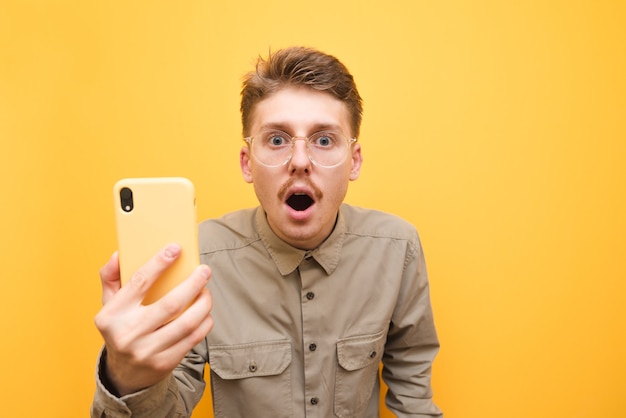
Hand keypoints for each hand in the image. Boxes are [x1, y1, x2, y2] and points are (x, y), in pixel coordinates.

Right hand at [94, 244, 212, 395]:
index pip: (139, 282)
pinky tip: (205, 312)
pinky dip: (204, 323)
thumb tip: (118, 254)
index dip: (159, 263)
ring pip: (186, 323)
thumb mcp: (109, 305)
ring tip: (206, 292)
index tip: (176, 248)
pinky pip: (192, 339)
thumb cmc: (121, 328)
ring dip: (203, 304)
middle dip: (193, 284)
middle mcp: (128, 333)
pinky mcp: (164, 363)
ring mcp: (147, 351)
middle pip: (170, 304)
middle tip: (204, 271)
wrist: (124, 373)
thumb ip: (111, 278)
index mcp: (112, 315)